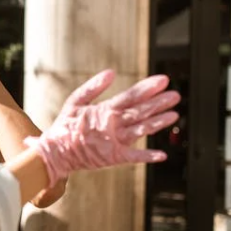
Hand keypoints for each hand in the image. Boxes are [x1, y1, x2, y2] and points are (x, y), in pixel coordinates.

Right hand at [25, 70, 179, 186]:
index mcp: (103, 111)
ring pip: (142, 131)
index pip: (130, 97)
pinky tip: (162, 154)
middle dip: (159, 103)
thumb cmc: (64, 127)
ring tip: (174, 115)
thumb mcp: (74, 102)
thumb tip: (110, 72)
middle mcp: (112, 126)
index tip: (163, 81)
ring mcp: (115, 142)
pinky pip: (134, 157)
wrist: (56, 153)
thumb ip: (92, 87)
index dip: (148, 89)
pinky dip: (148, 156)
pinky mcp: (114, 158)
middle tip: (175, 95)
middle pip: (140, 112)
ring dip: (159, 123)